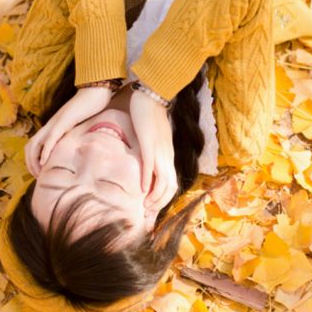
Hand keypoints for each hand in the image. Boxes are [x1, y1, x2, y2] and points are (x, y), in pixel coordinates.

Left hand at [25, 86, 113, 175]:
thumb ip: (73, 136)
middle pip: (29, 146)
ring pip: (35, 144)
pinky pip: (50, 139)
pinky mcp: (62, 122)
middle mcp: (49, 126)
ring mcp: (54, 123)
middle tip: (37, 178)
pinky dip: (45, 152)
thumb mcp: (79, 127)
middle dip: (30, 164)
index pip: (34, 145)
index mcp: (52, 127)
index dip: (32, 161)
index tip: (39, 174)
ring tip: (39, 174)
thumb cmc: (90, 109)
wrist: (95, 93)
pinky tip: (44, 162)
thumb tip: (75, 150)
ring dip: (34, 161)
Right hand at [129, 87, 175, 218]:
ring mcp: (159, 150)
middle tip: (148, 215)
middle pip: (169, 187)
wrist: (152, 95)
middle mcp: (166, 156)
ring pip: (162, 181)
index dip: (163, 200)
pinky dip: (146, 180)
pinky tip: (141, 190)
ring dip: (153, 197)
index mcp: (168, 155)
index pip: (170, 184)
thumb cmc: (150, 115)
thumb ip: (151, 151)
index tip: (152, 211)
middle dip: (159, 204)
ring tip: (144, 207)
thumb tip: (146, 163)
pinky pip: (149, 165)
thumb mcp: (153, 138)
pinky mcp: (149, 143)